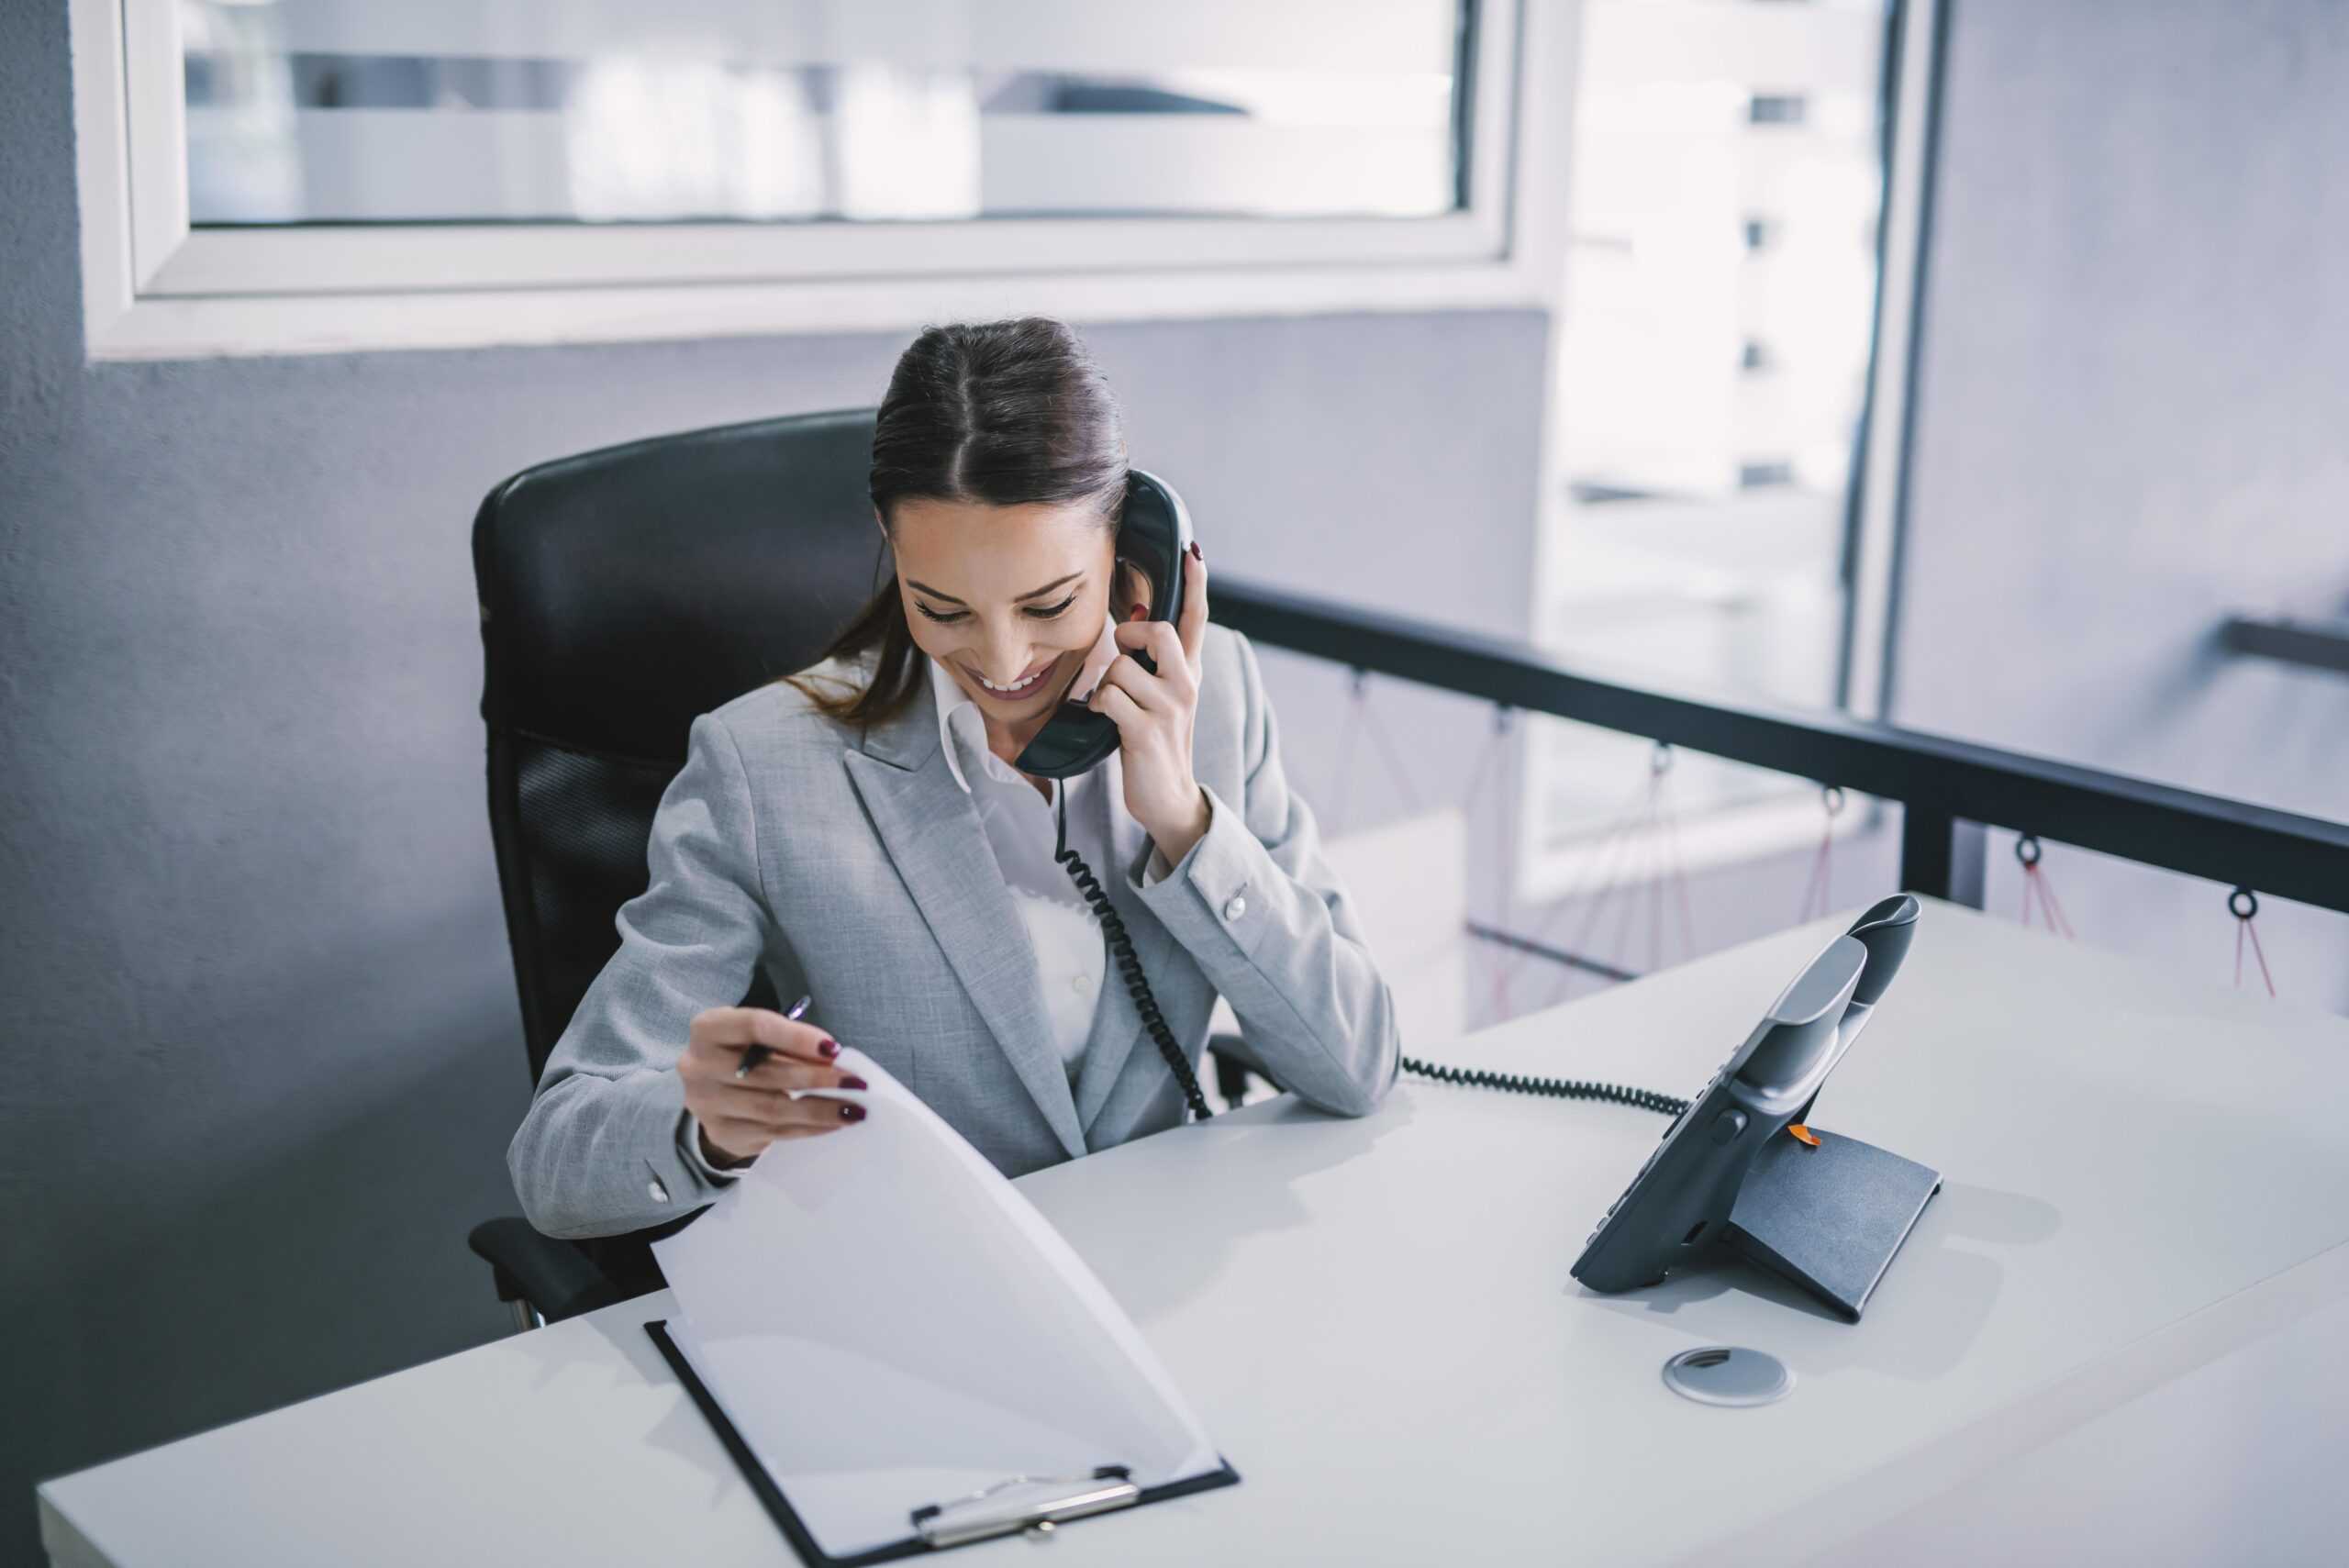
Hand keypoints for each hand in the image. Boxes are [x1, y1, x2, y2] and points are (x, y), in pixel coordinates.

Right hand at [678, 1006, 866, 1166]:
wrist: (712, 1092)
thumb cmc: (745, 1053)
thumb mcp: (758, 1037)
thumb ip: (789, 1042)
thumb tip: (835, 1059)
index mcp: (708, 1029)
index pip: (754, 1026)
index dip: (796, 1037)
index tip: (833, 1048)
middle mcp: (699, 1066)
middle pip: (766, 1073)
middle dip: (817, 1077)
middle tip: (855, 1081)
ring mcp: (706, 1103)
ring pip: (772, 1108)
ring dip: (820, 1109)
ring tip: (854, 1109)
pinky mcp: (721, 1132)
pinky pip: (774, 1132)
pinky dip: (809, 1128)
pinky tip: (834, 1123)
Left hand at [1087, 542, 1210, 862]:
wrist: (1168, 797)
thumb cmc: (1155, 740)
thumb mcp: (1161, 695)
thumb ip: (1152, 661)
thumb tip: (1133, 619)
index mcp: (1190, 671)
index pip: (1196, 618)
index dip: (1195, 583)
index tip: (1193, 551)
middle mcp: (1186, 684)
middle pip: (1156, 631)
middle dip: (1127, 637)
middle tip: (1123, 657)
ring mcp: (1169, 708)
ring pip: (1120, 667)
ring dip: (1105, 685)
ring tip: (1113, 706)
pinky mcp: (1145, 730)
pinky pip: (1107, 697)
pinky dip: (1096, 705)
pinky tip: (1104, 719)